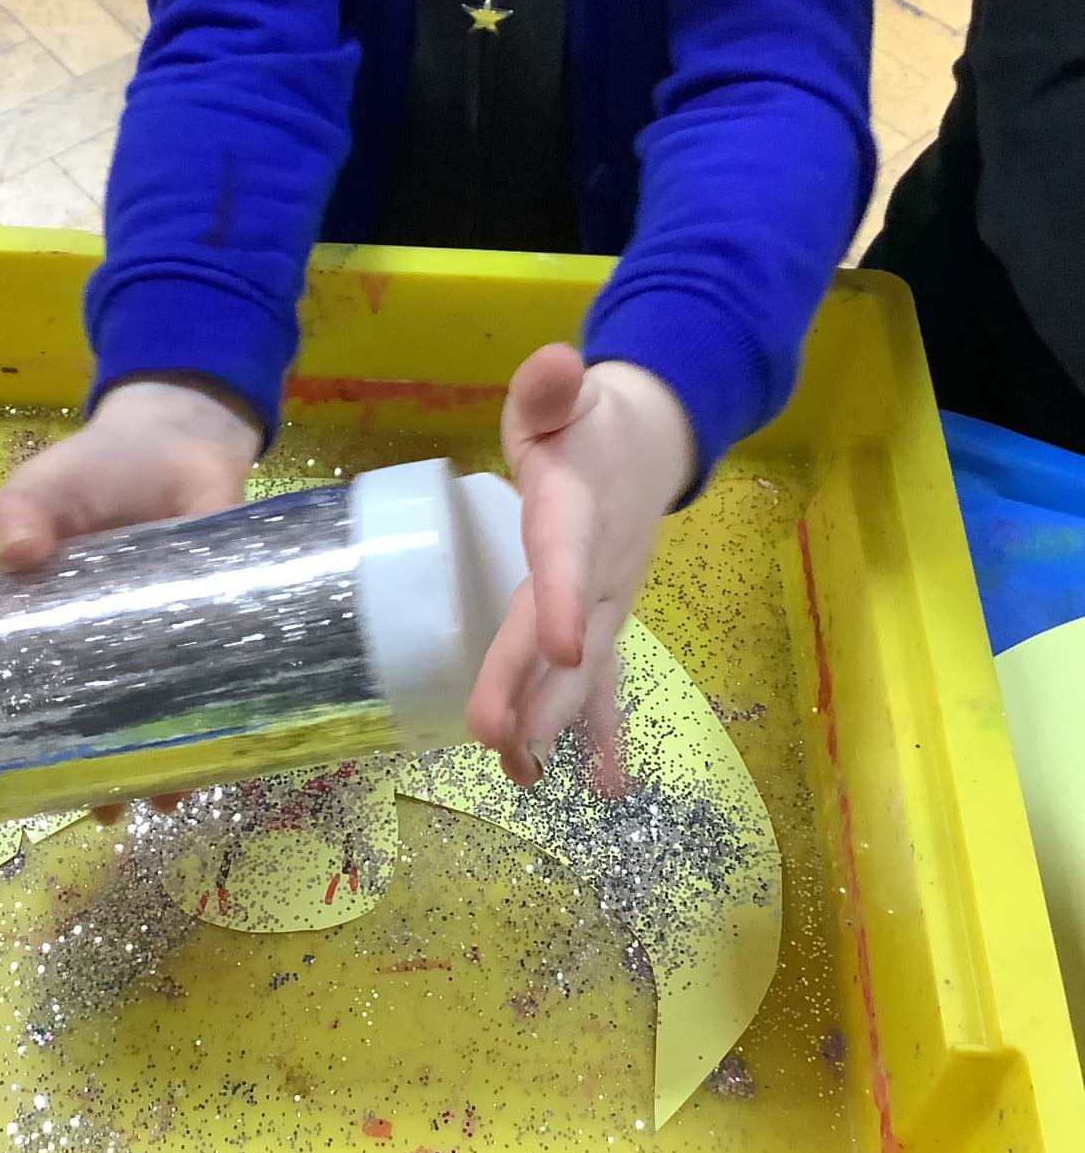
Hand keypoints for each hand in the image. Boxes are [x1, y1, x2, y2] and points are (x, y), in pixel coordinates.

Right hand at [0, 377, 260, 815]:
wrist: (178, 435)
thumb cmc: (97, 469)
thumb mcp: (45, 486)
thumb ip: (19, 509)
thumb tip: (15, 552)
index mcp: (64, 630)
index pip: (45, 701)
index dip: (41, 746)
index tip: (33, 787)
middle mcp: (120, 649)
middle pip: (112, 724)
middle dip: (109, 771)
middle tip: (108, 805)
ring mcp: (178, 638)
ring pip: (174, 715)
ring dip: (172, 757)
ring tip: (167, 793)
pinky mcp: (232, 617)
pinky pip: (235, 676)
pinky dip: (235, 714)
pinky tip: (233, 750)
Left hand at [464, 346, 694, 790]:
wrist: (652, 443)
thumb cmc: (587, 423)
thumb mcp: (560, 398)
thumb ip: (550, 390)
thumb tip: (555, 362)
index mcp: (577, 513)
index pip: (565, 557)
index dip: (562, 600)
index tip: (559, 645)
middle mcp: (600, 571)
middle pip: (567, 635)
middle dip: (534, 688)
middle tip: (499, 740)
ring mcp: (609, 604)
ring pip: (584, 673)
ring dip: (554, 724)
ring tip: (522, 774)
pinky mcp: (608, 622)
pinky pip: (605, 685)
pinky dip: (604, 735)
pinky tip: (607, 790)